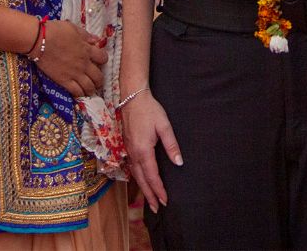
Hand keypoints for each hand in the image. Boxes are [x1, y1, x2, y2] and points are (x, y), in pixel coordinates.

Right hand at [33, 20, 106, 98]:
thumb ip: (86, 36)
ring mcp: (74, 73)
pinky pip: (76, 91)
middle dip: (99, 80)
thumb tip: (97, 40)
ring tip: (90, 90)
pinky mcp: (64, 81)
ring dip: (92, 89)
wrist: (40, 41)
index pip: (103, 58)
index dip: (103, 60)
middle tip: (97, 80)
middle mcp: (84, 64)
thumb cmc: (56, 31)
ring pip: (89, 87)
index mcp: (87, 50)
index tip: (100, 61)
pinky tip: (80, 94)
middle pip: (98, 76)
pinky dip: (80, 94)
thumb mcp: (74, 29)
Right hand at [121, 91, 181, 210]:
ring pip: (136, 175)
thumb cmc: (150, 110)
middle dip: (150, 195)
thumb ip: (171, 145)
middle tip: (158, 209)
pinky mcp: (127, 147)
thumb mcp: (164, 126)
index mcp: (143, 150)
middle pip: (142, 180)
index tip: (166, 201)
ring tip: (150, 201)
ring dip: (143, 189)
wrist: (132, 97)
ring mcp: (128, 150)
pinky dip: (138, 179)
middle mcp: (133, 153)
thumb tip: (179, 163)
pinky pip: (132, 168)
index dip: (159, 189)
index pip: (152, 176)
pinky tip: (141, 182)